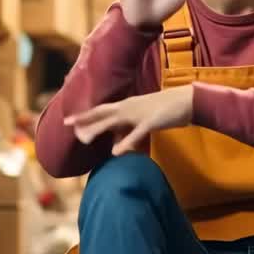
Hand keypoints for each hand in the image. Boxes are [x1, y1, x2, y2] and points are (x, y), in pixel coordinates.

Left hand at [65, 86, 193, 155]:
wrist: (187, 101)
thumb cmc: (167, 110)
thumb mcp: (143, 118)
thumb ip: (128, 129)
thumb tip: (116, 143)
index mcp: (127, 105)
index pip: (102, 109)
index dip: (85, 114)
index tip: (68, 120)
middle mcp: (129, 107)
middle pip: (102, 113)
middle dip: (84, 118)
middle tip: (66, 124)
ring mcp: (139, 114)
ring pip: (114, 122)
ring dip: (97, 129)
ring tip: (83, 139)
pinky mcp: (151, 122)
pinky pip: (135, 134)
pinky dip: (125, 142)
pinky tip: (115, 152)